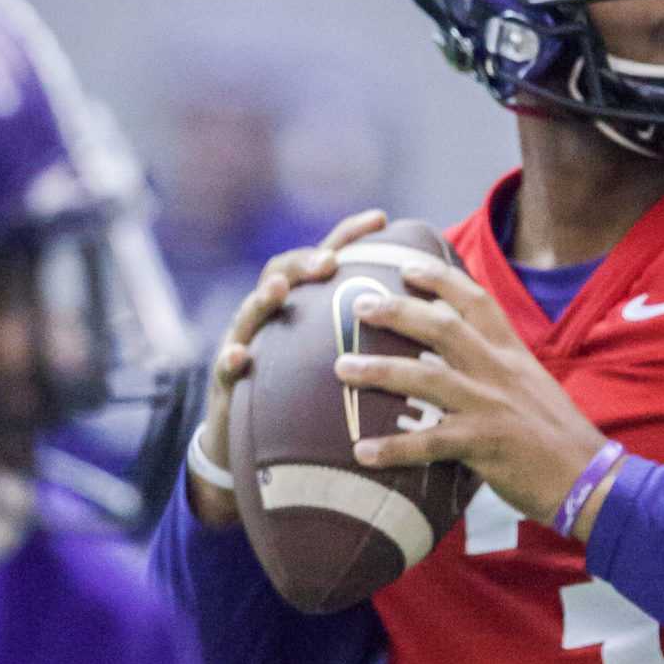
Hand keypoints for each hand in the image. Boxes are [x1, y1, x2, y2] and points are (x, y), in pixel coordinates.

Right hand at [187, 209, 388, 527]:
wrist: (254, 444)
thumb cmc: (308, 399)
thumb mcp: (338, 361)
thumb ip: (373, 337)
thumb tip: (438, 319)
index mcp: (303, 308)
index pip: (326, 260)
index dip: (350, 237)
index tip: (381, 219)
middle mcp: (271, 318)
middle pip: (281, 275)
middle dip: (303, 263)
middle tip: (328, 262)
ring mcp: (245, 344)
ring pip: (250, 314)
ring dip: (263, 299)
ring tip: (279, 291)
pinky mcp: (228, 383)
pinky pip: (225, 368)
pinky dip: (230, 358)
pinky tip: (241, 356)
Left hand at [331, 255, 614, 532]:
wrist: (592, 479)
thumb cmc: (558, 437)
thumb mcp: (532, 387)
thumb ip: (497, 371)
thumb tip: (459, 365)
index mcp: (513, 354)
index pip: (476, 301)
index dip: (440, 279)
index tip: (406, 266)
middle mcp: (500, 371)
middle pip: (443, 328)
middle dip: (399, 312)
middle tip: (360, 307)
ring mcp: (492, 407)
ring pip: (428, 378)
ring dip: (380, 371)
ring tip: (342, 369)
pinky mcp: (485, 445)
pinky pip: (430, 444)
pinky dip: (394, 447)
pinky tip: (363, 452)